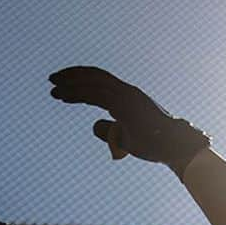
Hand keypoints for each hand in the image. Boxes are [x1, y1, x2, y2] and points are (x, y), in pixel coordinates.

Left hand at [48, 66, 209, 174]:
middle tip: (51, 80)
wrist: (173, 148)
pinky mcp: (125, 104)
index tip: (62, 87)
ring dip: (71, 83)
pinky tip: (64, 96)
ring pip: (93, 82)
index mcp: (127, 97)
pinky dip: (79, 92)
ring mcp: (126, 96)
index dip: (80, 81)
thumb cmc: (153, 145)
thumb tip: (92, 125)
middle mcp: (126, 91)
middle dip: (71, 76)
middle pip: (93, 76)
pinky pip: (97, 93)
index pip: (100, 82)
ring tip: (53, 88)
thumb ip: (108, 130)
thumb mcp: (125, 139)